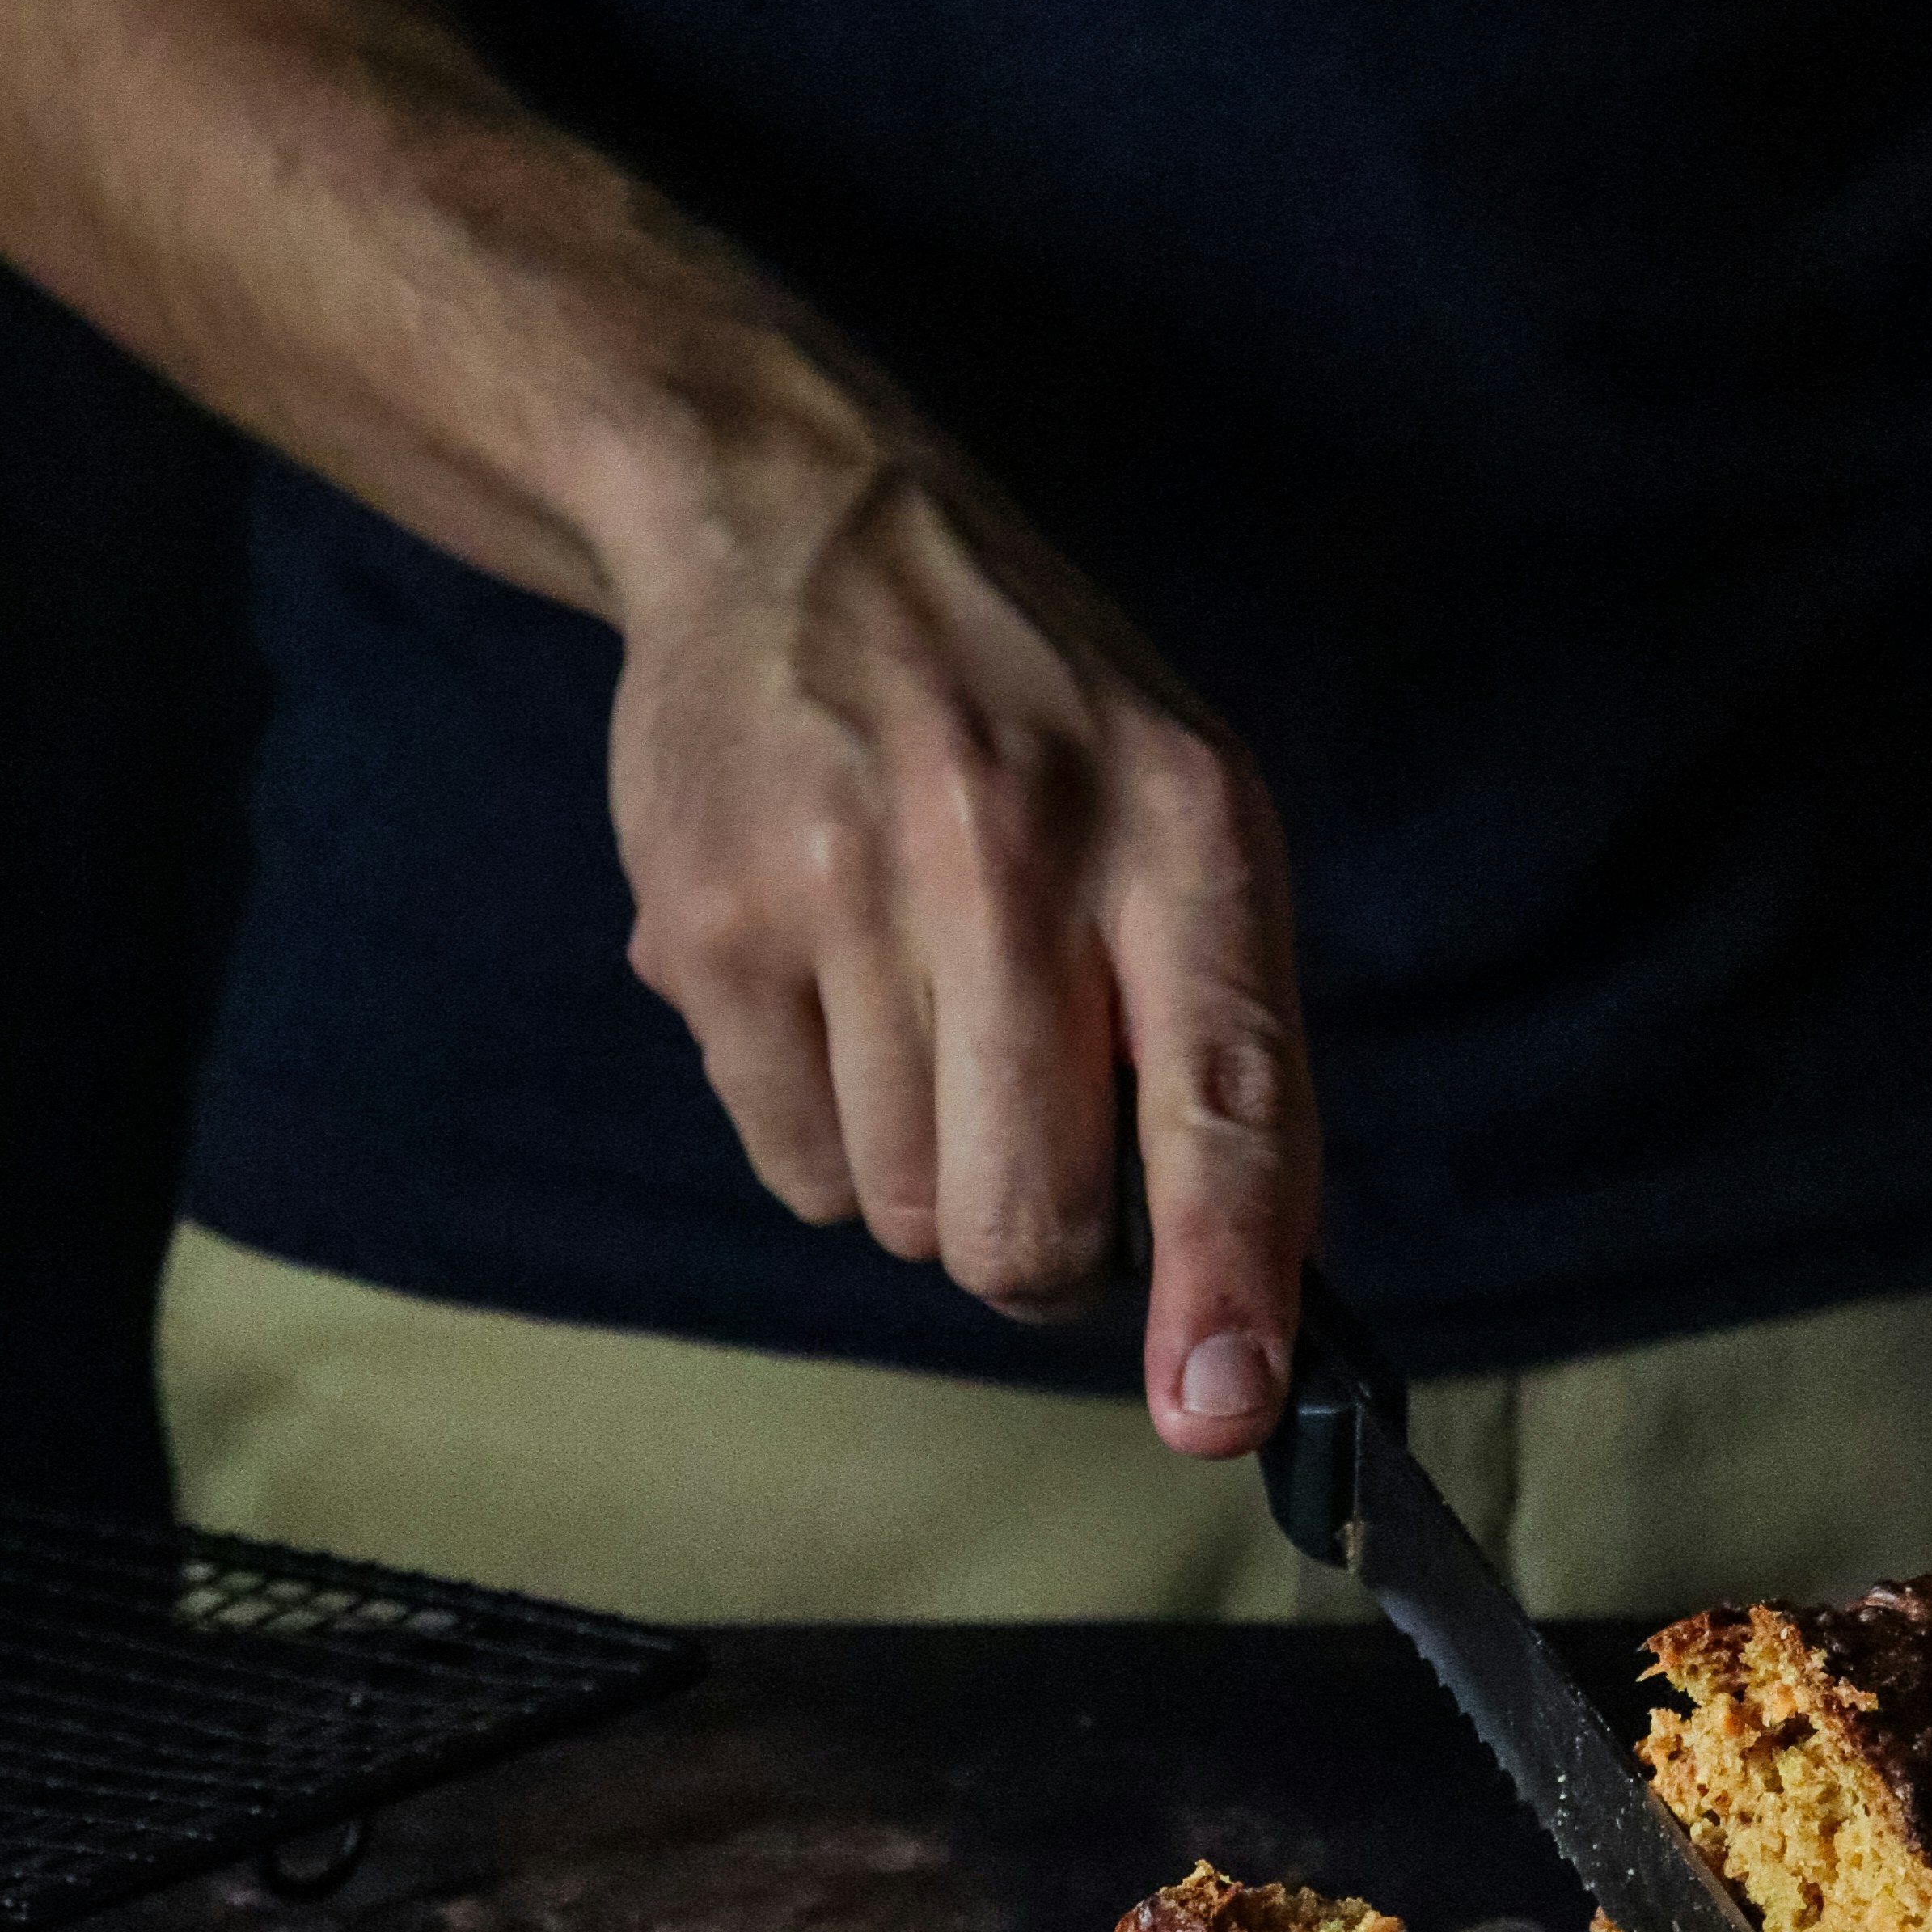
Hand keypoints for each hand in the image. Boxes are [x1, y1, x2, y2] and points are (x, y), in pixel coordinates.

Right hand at [604, 435, 1317, 1454]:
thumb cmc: (1030, 710)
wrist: (794, 524)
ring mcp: (842, 891)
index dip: (1228, 1276)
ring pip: (896, 1212)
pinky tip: (825, 987)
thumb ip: (1217, 1033)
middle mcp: (1015, 857)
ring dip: (915, 1167)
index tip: (1217, 1407)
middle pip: (1025, 1215)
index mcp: (1184, 830)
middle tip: (1020, 1150)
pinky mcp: (704, 929)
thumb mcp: (1182, 808)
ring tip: (912, 1001)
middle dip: (1030, 1248)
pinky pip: (788, 1165)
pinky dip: (818, 1129)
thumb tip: (1224, 1296)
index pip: (1225, 1098)